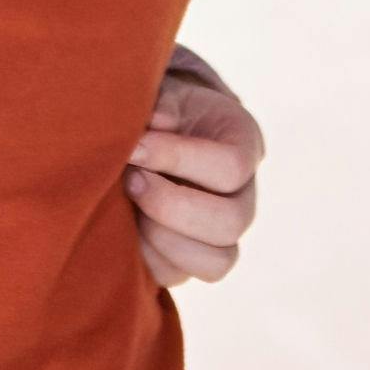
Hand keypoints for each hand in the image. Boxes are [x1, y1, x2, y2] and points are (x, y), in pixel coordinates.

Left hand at [125, 45, 261, 286]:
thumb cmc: (159, 111)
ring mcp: (222, 234)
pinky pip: (181, 277)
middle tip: (130, 181)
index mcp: (243, 144)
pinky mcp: (192, 260)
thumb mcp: (163, 92)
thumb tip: (157, 120)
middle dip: (170, 205)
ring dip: (164, 239)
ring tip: (130, 210)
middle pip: (232, 222)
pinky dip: (149, 258)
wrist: (151, 136)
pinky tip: (127, 229)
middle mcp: (243, 195)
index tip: (133, 146)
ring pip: (217, 262)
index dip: (178, 159)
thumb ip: (162, 101)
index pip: (231, 166)